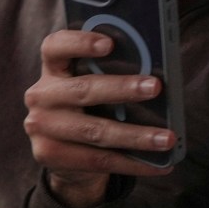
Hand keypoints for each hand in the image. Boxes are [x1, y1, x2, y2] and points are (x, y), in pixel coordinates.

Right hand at [24, 28, 176, 207]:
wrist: (63, 154)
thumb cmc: (89, 109)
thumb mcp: (93, 86)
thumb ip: (109, 75)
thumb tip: (156, 73)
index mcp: (52, 70)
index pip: (55, 47)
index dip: (79, 42)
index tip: (109, 43)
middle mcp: (41, 96)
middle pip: (82, 90)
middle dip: (122, 88)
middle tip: (155, 87)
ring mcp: (41, 127)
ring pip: (94, 131)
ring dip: (136, 136)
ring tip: (167, 138)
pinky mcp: (48, 154)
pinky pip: (97, 159)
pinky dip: (132, 163)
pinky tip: (159, 165)